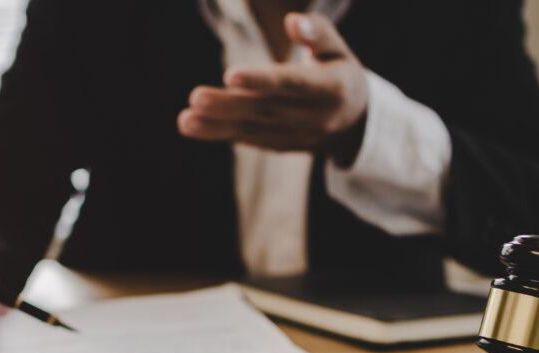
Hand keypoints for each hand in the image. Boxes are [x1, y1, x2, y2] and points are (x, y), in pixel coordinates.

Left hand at [178, 12, 368, 165]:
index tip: (230, 74)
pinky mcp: (280, 146)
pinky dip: (220, 134)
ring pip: (253, 130)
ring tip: (185, 120)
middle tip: (195, 98)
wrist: (353, 122)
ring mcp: (296, 137)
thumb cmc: (339, 71)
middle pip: (266, 110)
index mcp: (331, 90)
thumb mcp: (338, 49)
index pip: (293, 85)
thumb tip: (292, 21)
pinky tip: (194, 127)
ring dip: (216, 126)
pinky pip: (248, 140)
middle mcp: (313, 118)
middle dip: (228, 105)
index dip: (262, 81)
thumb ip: (317, 32)